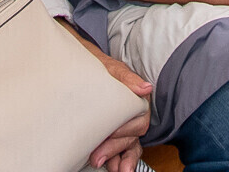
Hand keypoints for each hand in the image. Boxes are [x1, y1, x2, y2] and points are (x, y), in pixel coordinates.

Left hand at [71, 33, 151, 171]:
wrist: (82, 66)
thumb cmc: (98, 66)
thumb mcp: (111, 68)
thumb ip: (127, 78)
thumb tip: (146, 88)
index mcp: (137, 99)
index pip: (138, 120)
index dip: (124, 130)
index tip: (108, 135)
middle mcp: (133, 114)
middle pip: (132, 136)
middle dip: (116, 148)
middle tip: (97, 157)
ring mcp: (125, 125)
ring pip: (130, 146)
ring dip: (122, 159)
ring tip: (115, 170)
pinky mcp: (115, 133)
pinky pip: (122, 149)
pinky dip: (118, 159)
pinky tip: (113, 167)